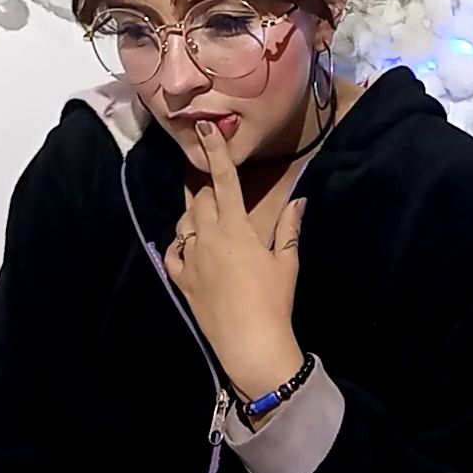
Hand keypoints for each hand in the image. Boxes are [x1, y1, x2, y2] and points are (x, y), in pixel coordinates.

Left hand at [164, 120, 306, 398]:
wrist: (251, 345)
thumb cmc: (274, 300)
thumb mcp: (286, 261)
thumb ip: (289, 227)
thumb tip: (299, 198)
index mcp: (235, 228)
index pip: (223, 180)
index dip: (215, 151)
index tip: (203, 128)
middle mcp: (208, 237)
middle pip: (201, 198)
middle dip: (209, 189)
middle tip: (222, 194)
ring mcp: (191, 258)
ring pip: (185, 222)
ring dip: (195, 216)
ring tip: (210, 221)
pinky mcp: (181, 280)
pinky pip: (173, 252)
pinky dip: (181, 245)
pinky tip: (191, 248)